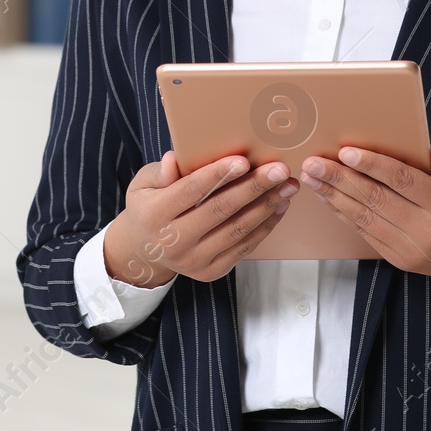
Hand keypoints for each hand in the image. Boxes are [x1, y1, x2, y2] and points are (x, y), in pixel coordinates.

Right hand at [103, 151, 296, 287]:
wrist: (145, 251)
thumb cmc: (149, 207)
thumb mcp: (143, 185)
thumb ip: (160, 173)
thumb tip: (174, 159)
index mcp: (154, 215)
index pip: (190, 191)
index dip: (217, 176)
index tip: (243, 160)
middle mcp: (173, 242)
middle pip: (220, 211)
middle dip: (253, 188)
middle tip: (279, 170)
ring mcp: (194, 261)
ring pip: (237, 230)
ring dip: (266, 207)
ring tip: (287, 186)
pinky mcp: (211, 272)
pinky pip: (243, 247)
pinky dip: (265, 226)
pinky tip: (278, 207)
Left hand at [299, 144, 430, 283]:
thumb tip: (430, 152)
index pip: (402, 181)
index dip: (372, 165)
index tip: (345, 151)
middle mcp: (426, 230)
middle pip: (375, 199)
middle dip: (340, 179)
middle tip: (314, 163)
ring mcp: (411, 248)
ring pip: (365, 218)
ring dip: (334, 197)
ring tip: (312, 178)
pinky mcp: (400, 259)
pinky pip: (367, 233)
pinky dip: (345, 215)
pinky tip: (330, 199)